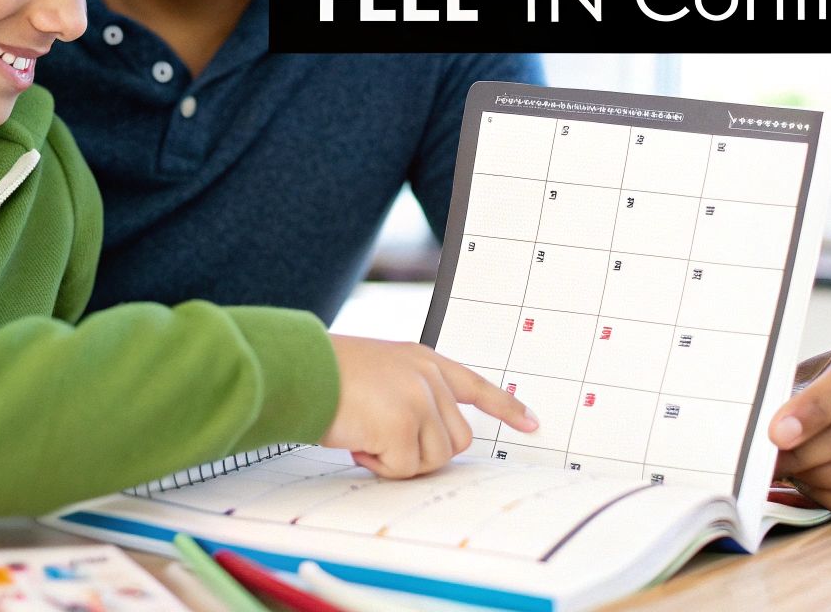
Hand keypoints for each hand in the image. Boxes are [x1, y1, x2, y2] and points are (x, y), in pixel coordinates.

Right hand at [321, 335, 537, 478]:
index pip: (477, 385)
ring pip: (435, 458)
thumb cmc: (327, 375)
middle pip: (458, 439)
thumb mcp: (381, 372)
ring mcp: (419, 399)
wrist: (298, 369)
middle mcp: (428, 377)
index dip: (506, 408)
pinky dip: (379, 466)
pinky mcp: (404, 424)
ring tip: (367, 435)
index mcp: (424, 361)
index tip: (532, 424)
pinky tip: (358, 441)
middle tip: (384, 441)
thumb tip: (427, 442)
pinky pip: (404, 469)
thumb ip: (412, 395)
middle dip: (424, 451)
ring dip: (399, 459)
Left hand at [770, 345, 830, 518]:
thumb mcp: (791, 380)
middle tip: (771, 458)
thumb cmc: (803, 395)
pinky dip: (829, 498)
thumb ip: (781, 400)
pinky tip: (809, 483)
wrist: (822, 416)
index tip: (777, 433)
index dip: (812, 410)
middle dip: (802, 452)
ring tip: (790, 468)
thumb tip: (770, 434)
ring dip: (814, 475)